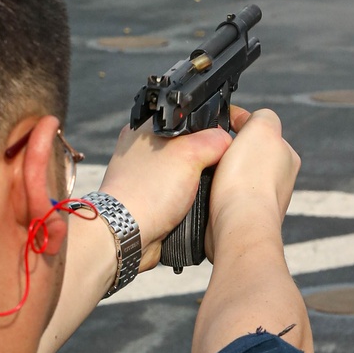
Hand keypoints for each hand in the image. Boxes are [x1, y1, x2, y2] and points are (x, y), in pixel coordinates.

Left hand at [100, 122, 231, 270]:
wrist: (127, 233)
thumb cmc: (150, 189)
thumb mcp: (190, 153)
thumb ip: (214, 140)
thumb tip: (226, 142)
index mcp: (147, 129)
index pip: (187, 119)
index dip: (208, 130)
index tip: (221, 144)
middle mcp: (144, 150)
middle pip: (190, 147)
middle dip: (205, 159)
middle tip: (214, 169)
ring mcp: (146, 176)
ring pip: (186, 173)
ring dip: (198, 183)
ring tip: (204, 189)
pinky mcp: (150, 199)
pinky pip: (179, 194)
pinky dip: (189, 200)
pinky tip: (194, 204)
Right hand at [207, 107, 300, 256]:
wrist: (239, 224)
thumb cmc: (250, 180)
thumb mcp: (262, 125)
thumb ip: (261, 115)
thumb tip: (251, 119)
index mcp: (287, 155)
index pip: (260, 129)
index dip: (237, 122)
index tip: (221, 124)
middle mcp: (279, 178)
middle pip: (247, 151)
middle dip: (230, 149)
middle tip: (216, 150)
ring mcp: (262, 198)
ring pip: (236, 173)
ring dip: (223, 172)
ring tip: (213, 174)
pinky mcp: (244, 215)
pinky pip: (227, 195)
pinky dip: (218, 192)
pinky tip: (213, 192)